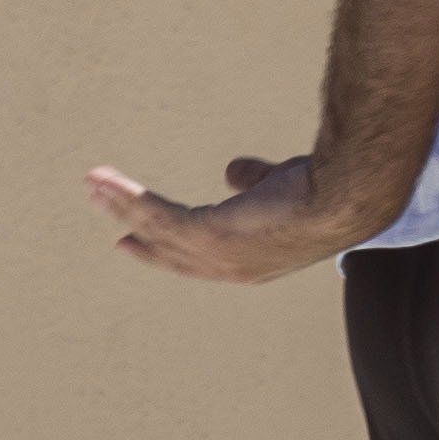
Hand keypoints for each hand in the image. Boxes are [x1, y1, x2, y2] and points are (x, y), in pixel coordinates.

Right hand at [88, 151, 390, 285]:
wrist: (346, 193)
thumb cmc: (330, 189)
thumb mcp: (286, 186)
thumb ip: (257, 182)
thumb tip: (235, 171)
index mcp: (251, 261)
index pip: (200, 258)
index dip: (168, 248)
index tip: (136, 237)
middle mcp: (230, 267)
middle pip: (170, 249)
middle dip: (136, 229)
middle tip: (108, 220)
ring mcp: (216, 255)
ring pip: (155, 227)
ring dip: (120, 203)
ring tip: (92, 182)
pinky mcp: (206, 233)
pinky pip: (154, 212)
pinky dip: (124, 194)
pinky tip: (102, 177)